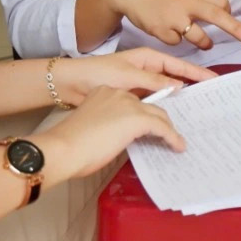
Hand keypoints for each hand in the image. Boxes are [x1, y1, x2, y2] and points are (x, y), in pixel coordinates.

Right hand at [40, 86, 184, 179]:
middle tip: (167, 135)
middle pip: (149, 106)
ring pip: (158, 115)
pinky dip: (172, 137)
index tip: (150, 128)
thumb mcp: (93, 126)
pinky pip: (162, 128)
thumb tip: (120, 137)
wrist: (64, 148)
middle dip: (159, 121)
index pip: (133, 102)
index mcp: (105, 92)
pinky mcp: (138, 118)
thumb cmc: (71, 144)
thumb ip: (109, 124)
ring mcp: (130, 104)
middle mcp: (119, 93)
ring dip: (168, 129)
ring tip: (175, 142)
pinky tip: (177, 146)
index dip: (143, 116)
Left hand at [53, 48, 215, 105]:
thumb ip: (155, 80)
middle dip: (193, 86)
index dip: (197, 72)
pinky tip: (172, 118)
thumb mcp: (129, 76)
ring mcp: (140, 84)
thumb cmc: (99, 74)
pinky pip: (153, 102)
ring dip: (178, 100)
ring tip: (197, 110)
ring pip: (165, 92)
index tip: (214, 79)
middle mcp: (147, 70)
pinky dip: (163, 108)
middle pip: (176, 78)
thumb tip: (180, 85)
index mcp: (148, 58)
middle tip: (212, 97)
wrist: (71, 85)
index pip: (179, 65)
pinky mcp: (133, 98)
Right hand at [96, 0, 240, 49]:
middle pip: (218, 16)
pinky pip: (178, 42)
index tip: (226, 16)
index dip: (226, 12)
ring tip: (205, 43)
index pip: (221, 2)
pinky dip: (176, 39)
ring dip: (205, 42)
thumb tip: (220, 9)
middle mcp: (186, 2)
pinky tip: (167, 29)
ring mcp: (174, 18)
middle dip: (236, 29)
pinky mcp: (161, 31)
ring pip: (199, 37)